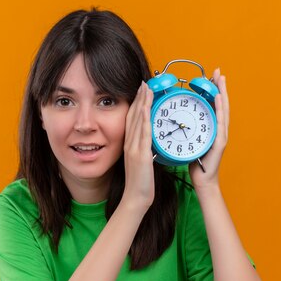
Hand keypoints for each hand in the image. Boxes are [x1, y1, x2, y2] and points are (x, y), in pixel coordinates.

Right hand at [121, 82, 154, 212]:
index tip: (142, 90)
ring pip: (138, 120)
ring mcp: (134, 148)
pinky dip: (144, 118)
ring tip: (147, 88)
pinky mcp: (140, 154)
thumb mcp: (142, 162)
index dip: (137, 103)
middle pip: (134, 116)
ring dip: (142, 103)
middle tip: (145, 82)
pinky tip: (147, 107)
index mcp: (130, 144)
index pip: (133, 119)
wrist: (136, 197)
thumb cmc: (141, 183)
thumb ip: (144, 150)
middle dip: (139, 98)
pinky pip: (143, 132)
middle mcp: (130, 143)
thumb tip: (151, 142)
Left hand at [189, 68, 228, 189]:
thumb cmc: (195, 163)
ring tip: (220, 80)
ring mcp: (221, 135)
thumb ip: (187, 131)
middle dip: (220, 87)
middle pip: (221, 104)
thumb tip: (176, 121)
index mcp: (211, 129)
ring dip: (222, 93)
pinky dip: (220, 109)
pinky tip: (218, 98)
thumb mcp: (190, 142)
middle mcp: (219, 130)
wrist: (202, 181)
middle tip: (217, 71)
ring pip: (223, 110)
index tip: (211, 76)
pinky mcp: (220, 142)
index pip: (213, 106)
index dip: (213, 90)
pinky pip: (220, 122)